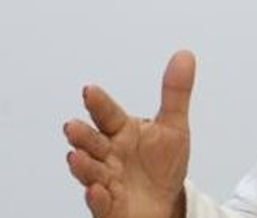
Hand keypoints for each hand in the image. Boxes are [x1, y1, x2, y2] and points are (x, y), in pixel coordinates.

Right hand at [64, 51, 195, 217]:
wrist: (163, 202)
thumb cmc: (161, 164)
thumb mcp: (174, 126)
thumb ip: (175, 92)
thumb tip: (184, 55)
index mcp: (121, 132)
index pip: (108, 115)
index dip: (99, 104)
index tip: (90, 90)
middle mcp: (109, 155)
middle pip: (92, 143)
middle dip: (82, 136)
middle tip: (72, 126)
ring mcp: (107, 181)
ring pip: (90, 172)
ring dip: (82, 165)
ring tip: (75, 156)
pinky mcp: (110, 207)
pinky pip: (101, 205)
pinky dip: (97, 198)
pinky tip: (96, 190)